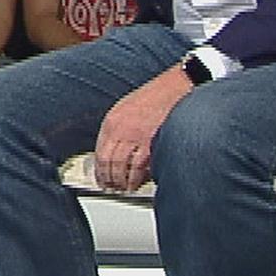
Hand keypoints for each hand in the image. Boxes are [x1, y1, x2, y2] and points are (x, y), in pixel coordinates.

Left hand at [95, 66, 193, 191]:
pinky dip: (134, 180)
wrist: (177, 87)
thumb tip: (114, 150)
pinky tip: (133, 184)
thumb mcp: (128, 108)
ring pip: (119, 168)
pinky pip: (137, 169)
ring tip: (122, 188)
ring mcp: (134, 137)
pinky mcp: (150, 144)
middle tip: (110, 187)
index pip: (99, 151)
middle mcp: (120, 129)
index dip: (99, 169)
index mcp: (112, 120)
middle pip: (107, 162)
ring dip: (119, 182)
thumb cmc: (157, 96)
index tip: (100, 178)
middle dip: (107, 178)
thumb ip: (119, 129)